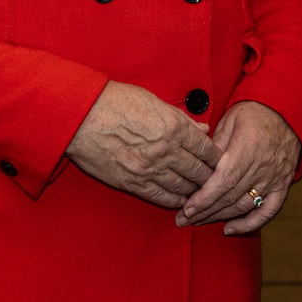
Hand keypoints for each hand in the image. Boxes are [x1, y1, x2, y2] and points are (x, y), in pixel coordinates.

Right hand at [65, 81, 220, 206]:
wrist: (82, 117)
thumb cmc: (116, 102)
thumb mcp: (154, 101)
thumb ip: (181, 118)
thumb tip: (202, 129)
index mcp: (174, 127)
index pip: (206, 149)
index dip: (216, 158)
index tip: (219, 161)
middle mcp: (166, 150)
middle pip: (199, 172)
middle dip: (209, 177)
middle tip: (214, 180)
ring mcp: (149, 169)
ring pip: (183, 187)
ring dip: (194, 191)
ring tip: (199, 191)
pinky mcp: (132, 183)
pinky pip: (161, 197)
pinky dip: (174, 200)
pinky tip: (180, 200)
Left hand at [176, 101, 301, 233]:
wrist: (285, 111)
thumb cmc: (254, 113)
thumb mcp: (230, 120)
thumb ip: (214, 145)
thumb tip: (199, 168)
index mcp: (248, 148)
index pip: (224, 180)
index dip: (205, 198)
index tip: (187, 209)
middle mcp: (263, 166)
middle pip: (231, 197)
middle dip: (205, 211)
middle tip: (184, 219)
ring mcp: (275, 178)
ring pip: (244, 206)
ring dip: (220, 217)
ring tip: (199, 221)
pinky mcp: (283, 185)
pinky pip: (267, 212)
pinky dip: (249, 224)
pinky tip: (230, 229)